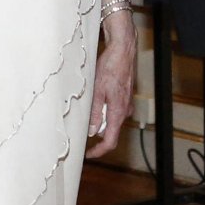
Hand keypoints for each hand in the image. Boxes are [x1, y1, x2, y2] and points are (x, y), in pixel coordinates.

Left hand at [86, 14, 135, 160]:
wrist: (123, 49)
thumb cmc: (110, 67)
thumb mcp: (96, 91)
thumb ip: (94, 113)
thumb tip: (91, 131)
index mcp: (118, 112)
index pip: (110, 141)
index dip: (99, 151)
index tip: (88, 155)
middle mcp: (124, 110)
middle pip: (109, 131)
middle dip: (95, 132)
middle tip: (79, 129)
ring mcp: (126, 104)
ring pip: (110, 119)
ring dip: (98, 118)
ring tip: (85, 106)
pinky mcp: (124, 96)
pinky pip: (112, 110)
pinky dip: (103, 109)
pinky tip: (94, 96)